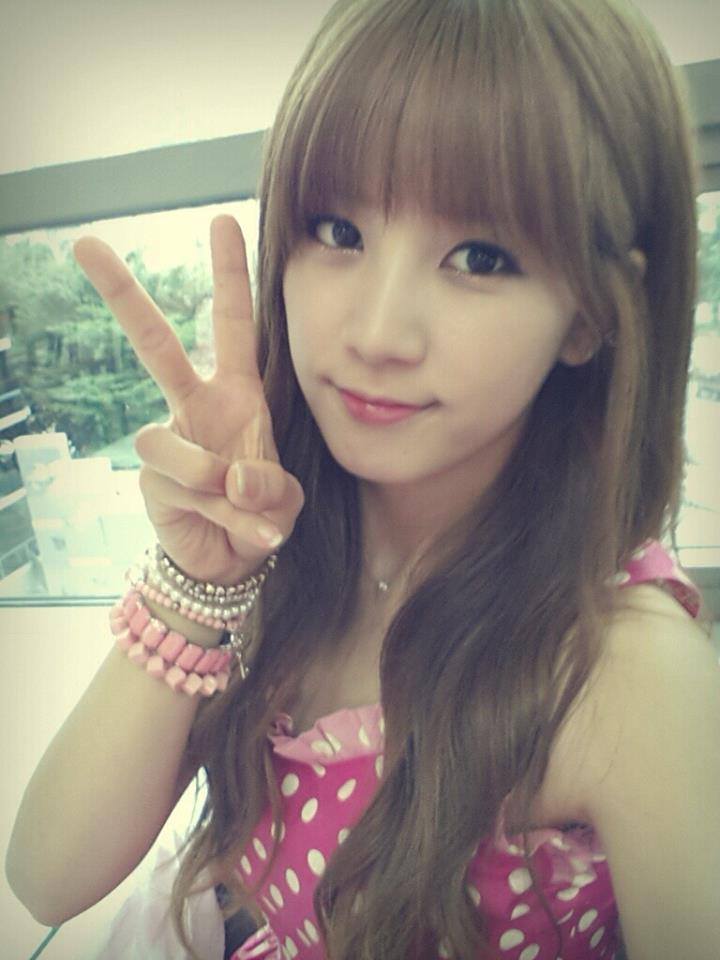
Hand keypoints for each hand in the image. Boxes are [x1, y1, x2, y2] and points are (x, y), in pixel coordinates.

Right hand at [74, 215, 303, 584]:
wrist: (231, 564)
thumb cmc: (262, 516)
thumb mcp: (285, 500)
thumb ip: (271, 488)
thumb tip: (232, 477)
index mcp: (236, 393)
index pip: (233, 325)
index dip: (229, 276)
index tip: (223, 221)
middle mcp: (195, 407)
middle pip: (155, 345)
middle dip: (122, 296)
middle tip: (86, 245)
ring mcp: (169, 442)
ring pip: (166, 442)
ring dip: (211, 478)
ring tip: (240, 503)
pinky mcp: (151, 480)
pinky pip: (182, 487)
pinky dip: (219, 512)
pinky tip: (236, 528)